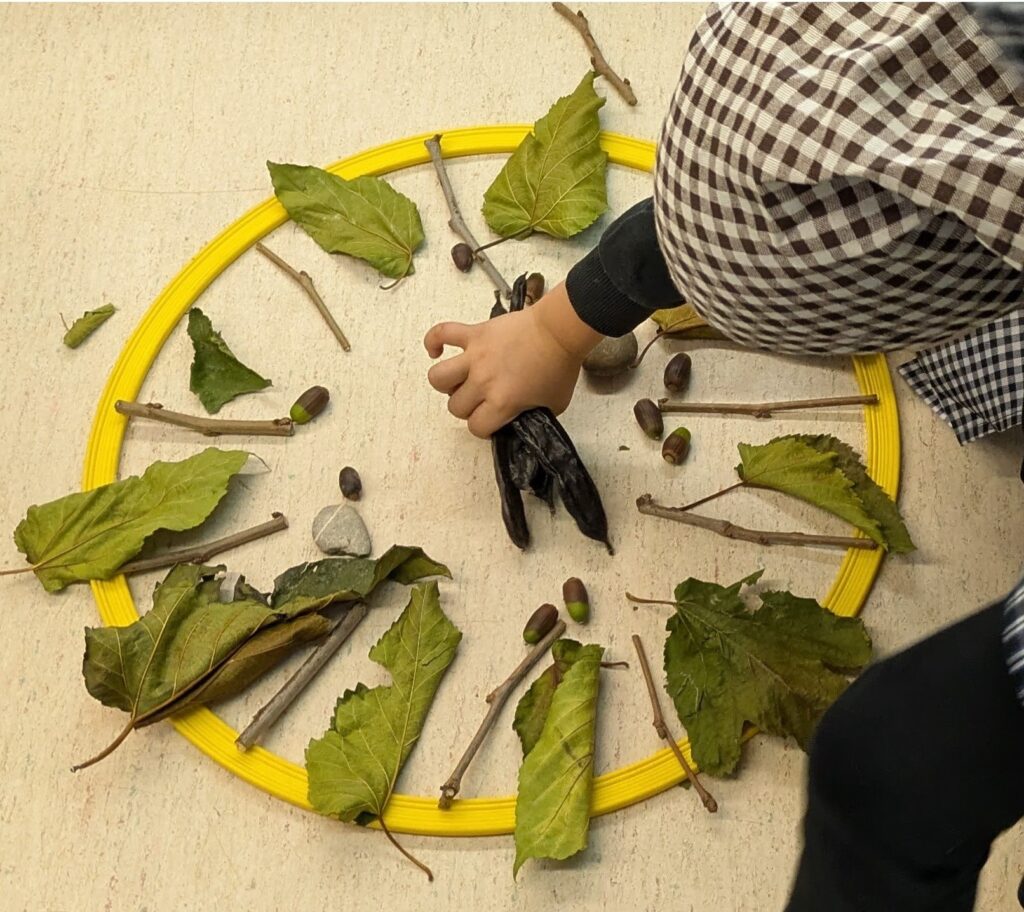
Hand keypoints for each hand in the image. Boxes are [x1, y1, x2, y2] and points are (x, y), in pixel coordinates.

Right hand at [424, 282, 601, 437]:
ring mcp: (475, 356)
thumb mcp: (552, 405)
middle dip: (468, 407)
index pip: (476, 427)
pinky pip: (442, 332)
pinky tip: (436, 351)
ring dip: (446, 383)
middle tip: (481, 399)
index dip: (484, 427)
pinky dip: (433, 341)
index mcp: (502, 402)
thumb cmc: (559, 366)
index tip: (492, 420)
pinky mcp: (474, 334)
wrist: (559, 330)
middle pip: (456, 406)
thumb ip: (529, 416)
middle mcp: (483, 381)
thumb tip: (515, 418)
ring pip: (438, 377)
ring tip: (459, 380)